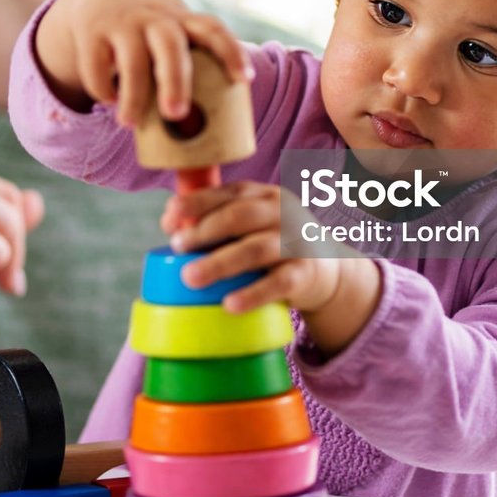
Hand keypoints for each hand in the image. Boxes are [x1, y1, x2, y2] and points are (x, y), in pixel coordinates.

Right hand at [34, 0, 251, 128]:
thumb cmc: (147, 34)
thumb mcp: (169, 35)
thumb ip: (184, 68)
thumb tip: (201, 138)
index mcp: (181, 21)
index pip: (212, 29)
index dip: (230, 53)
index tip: (243, 80)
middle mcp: (155, 19)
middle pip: (170, 47)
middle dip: (175, 82)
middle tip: (176, 115)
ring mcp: (123, 23)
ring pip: (132, 61)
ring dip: (133, 96)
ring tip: (129, 124)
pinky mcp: (92, 32)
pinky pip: (97, 65)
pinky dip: (103, 88)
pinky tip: (109, 100)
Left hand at [162, 181, 340, 313]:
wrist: (328, 268)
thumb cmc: (274, 242)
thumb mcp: (253, 224)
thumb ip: (218, 221)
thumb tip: (171, 226)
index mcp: (263, 195)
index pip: (227, 192)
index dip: (195, 204)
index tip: (168, 220)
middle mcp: (281, 212)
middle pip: (239, 216)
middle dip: (203, 231)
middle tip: (177, 248)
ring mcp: (296, 241)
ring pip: (255, 249)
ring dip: (219, 263)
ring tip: (190, 277)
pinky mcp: (305, 273)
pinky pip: (278, 283)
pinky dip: (253, 294)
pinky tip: (229, 304)